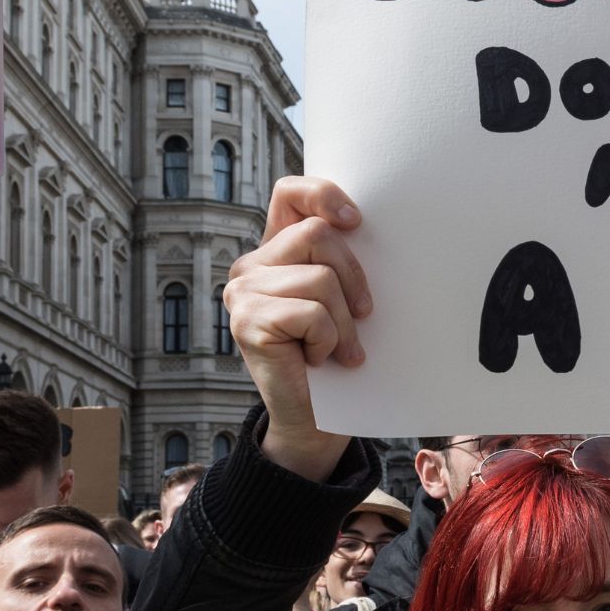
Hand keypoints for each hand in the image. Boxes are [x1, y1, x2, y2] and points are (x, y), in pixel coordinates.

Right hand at [224, 177, 372, 479]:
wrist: (316, 417)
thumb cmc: (335, 354)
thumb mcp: (342, 297)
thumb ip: (340, 259)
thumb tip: (366, 225)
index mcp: (276, 250)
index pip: (290, 193)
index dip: (323, 194)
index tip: (356, 222)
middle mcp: (251, 265)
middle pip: (318, 235)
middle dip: (354, 277)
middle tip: (361, 315)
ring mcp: (243, 293)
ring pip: (320, 278)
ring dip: (344, 320)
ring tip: (339, 348)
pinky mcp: (247, 322)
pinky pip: (311, 313)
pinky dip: (329, 340)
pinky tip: (320, 360)